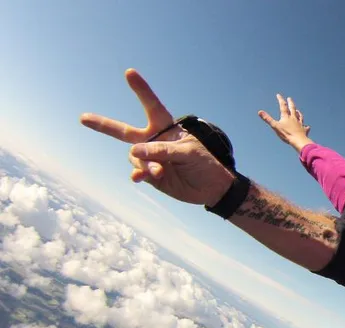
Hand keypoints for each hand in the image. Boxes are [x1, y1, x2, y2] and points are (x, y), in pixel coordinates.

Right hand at [80, 69, 233, 205]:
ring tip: (160, 171)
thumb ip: (162, 150)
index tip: (129, 72)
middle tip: (83, 118)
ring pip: (135, 158)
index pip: (151, 106)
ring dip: (145, 164)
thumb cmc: (204, 164)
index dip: (141, 90)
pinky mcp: (150, 175)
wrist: (211, 189)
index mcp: (166, 128)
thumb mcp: (188, 153)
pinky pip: (138, 173)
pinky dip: (138, 175)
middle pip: (124, 131)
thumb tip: (134, 151)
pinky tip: (139, 178)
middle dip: (103, 125)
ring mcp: (150, 159)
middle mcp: (154, 141)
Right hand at [258, 94, 313, 152]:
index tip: (278, 95)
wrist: (298, 140)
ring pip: (300, 116)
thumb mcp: (275, 126)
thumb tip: (259, 112)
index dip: (280, 100)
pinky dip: (306, 127)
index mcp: (286, 117)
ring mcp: (300, 124)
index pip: (283, 106)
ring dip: (298, 113)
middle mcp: (294, 118)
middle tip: (289, 98)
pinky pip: (305, 127)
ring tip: (298, 111)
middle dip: (290, 103)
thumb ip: (267, 119)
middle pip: (293, 109)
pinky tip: (307, 127)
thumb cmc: (286, 134)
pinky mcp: (304, 130)